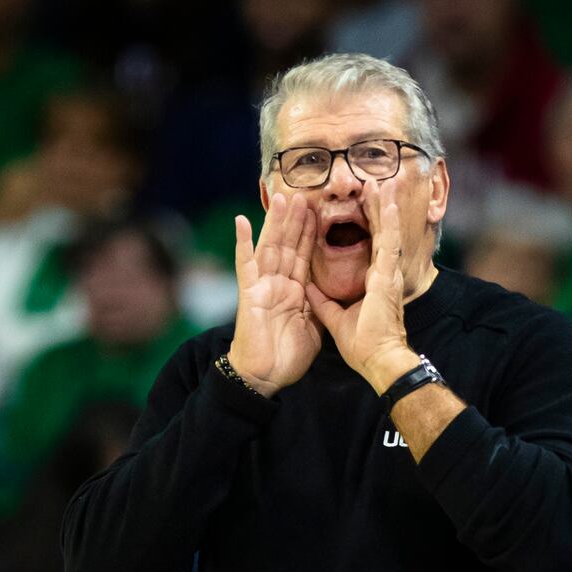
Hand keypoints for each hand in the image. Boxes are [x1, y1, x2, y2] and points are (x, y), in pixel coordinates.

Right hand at [229, 193, 320, 396]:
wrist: (266, 377)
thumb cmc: (286, 357)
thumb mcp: (313, 328)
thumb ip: (318, 306)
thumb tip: (329, 294)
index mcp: (294, 291)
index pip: (304, 255)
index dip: (310, 233)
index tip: (318, 211)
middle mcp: (278, 284)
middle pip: (288, 245)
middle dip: (296, 220)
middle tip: (304, 194)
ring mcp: (262, 286)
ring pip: (270, 247)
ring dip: (275, 223)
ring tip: (282, 198)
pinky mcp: (249, 293)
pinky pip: (245, 264)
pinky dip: (243, 243)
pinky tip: (242, 221)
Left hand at [306, 180, 417, 392]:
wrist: (377, 361)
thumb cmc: (364, 345)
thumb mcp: (334, 318)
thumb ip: (322, 301)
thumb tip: (307, 287)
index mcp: (372, 282)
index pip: (366, 245)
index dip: (363, 223)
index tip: (359, 203)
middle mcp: (382, 273)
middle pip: (378, 232)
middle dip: (376, 207)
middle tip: (374, 183)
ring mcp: (386, 273)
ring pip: (385, 231)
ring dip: (384, 206)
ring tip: (384, 182)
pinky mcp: (386, 278)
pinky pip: (387, 243)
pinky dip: (387, 222)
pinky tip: (387, 203)